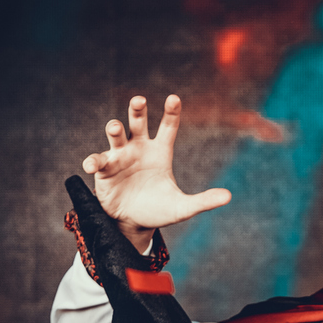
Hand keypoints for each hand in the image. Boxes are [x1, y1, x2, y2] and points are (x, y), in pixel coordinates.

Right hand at [81, 95, 231, 248]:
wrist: (133, 223)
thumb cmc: (158, 210)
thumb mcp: (182, 208)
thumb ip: (203, 201)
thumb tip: (228, 197)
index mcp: (160, 152)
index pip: (168, 127)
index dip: (171, 112)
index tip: (174, 98)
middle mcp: (139, 148)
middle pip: (138, 121)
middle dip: (137, 109)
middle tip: (140, 100)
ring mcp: (120, 156)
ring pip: (117, 135)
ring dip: (115, 129)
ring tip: (115, 127)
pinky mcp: (104, 169)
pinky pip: (98, 160)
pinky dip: (94, 161)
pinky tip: (93, 166)